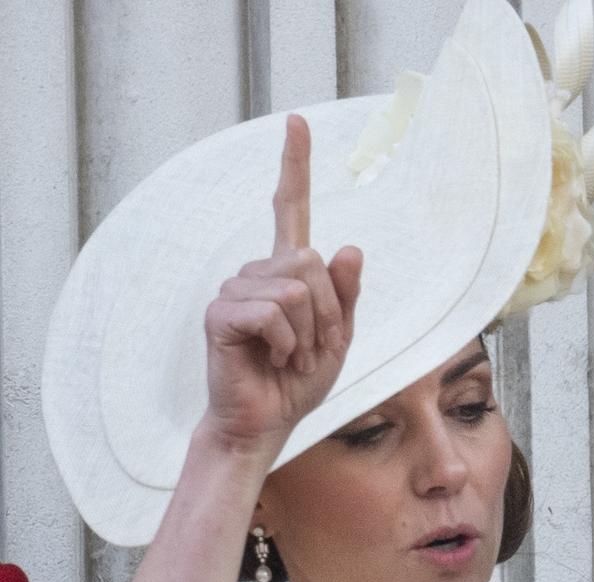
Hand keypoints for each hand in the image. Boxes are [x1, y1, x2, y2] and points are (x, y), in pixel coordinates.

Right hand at [201, 114, 361, 456]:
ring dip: (307, 333)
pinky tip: (271, 359)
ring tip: (288, 357)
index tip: (296, 122)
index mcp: (286, 273)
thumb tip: (348, 247)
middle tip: (310, 350)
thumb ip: (345, 296)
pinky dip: (286, 342)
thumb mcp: (338, 338)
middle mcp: (257, 272)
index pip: (289, 209)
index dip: (293, 166)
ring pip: (296, 287)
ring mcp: (235, 289)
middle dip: (326, 313)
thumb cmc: (298, 381)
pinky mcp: (220, 313)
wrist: (268, 422)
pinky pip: (274, 311)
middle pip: (311, 260)